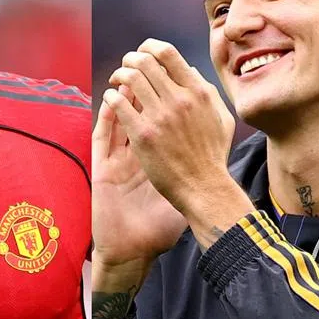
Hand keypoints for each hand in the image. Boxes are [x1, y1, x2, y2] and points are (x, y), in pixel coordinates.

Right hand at [92, 81, 187, 265]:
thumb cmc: (160, 224)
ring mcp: (116, 159)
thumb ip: (194, 171)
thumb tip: (216, 144)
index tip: (178, 81)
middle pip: (137, 109)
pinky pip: (103, 135)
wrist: (135, 248)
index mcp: (151, 156)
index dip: (166, 96)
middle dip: (143, 85)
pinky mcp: (102, 167)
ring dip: (124, 94)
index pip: (159, 116)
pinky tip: (115, 100)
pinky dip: (108, 115)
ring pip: (117, 115)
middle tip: (153, 71)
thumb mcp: (182, 192)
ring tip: (134, 78)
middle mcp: (132, 153)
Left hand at [103, 39, 236, 216]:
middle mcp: (179, 99)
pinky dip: (111, 96)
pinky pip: (118, 104)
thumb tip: (190, 71)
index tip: (143, 52)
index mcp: (198, 92)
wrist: (204, 188)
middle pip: (144, 61)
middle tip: (125, 67)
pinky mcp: (143, 134)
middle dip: (130, 59)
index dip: (150, 46)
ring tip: (116, 82)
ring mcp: (160, 116)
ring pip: (129, 78)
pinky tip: (110, 99)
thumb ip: (208, 92)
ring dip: (118, 75)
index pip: (168, 53)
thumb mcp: (222, 119)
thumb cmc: (213, 156)